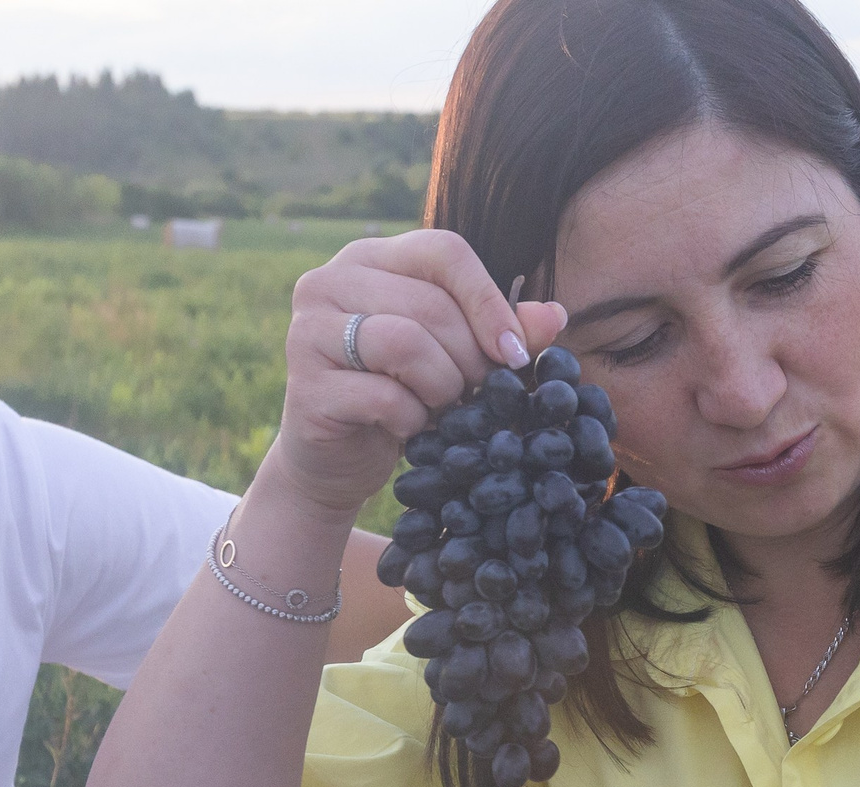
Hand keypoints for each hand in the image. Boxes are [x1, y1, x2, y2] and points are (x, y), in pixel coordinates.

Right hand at [260, 229, 569, 520]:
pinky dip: (411, 420)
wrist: (338, 461)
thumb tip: (555, 316)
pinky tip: (409, 430)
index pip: (444, 251)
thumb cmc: (401, 397)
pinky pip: (382, 396)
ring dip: (443, 388)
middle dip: (470, 359)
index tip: (515, 355)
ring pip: (405, 343)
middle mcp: (330, 280)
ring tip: (443, 411)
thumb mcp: (455, 359)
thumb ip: (498, 333)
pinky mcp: (304, 384)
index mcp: (372, 259)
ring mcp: (308, 329)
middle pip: (430, 303)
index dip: (488, 301)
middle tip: (478, 396)